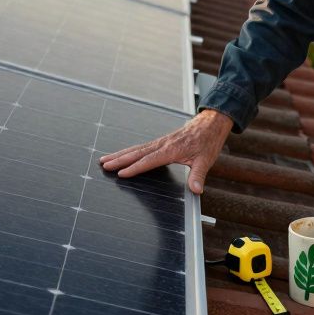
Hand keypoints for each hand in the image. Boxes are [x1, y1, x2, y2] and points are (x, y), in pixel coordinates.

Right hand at [99, 108, 233, 194]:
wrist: (210, 124)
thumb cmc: (208, 141)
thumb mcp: (206, 160)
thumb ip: (198, 176)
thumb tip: (196, 191)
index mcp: (171, 150)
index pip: (149, 161)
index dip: (135, 168)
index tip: (121, 173)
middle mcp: (162, 144)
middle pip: (137, 153)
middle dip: (119, 159)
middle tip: (103, 164)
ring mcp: (161, 142)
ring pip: (137, 149)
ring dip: (120, 154)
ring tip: (104, 159)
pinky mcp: (161, 141)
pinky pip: (142, 147)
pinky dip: (129, 151)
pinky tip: (122, 155)